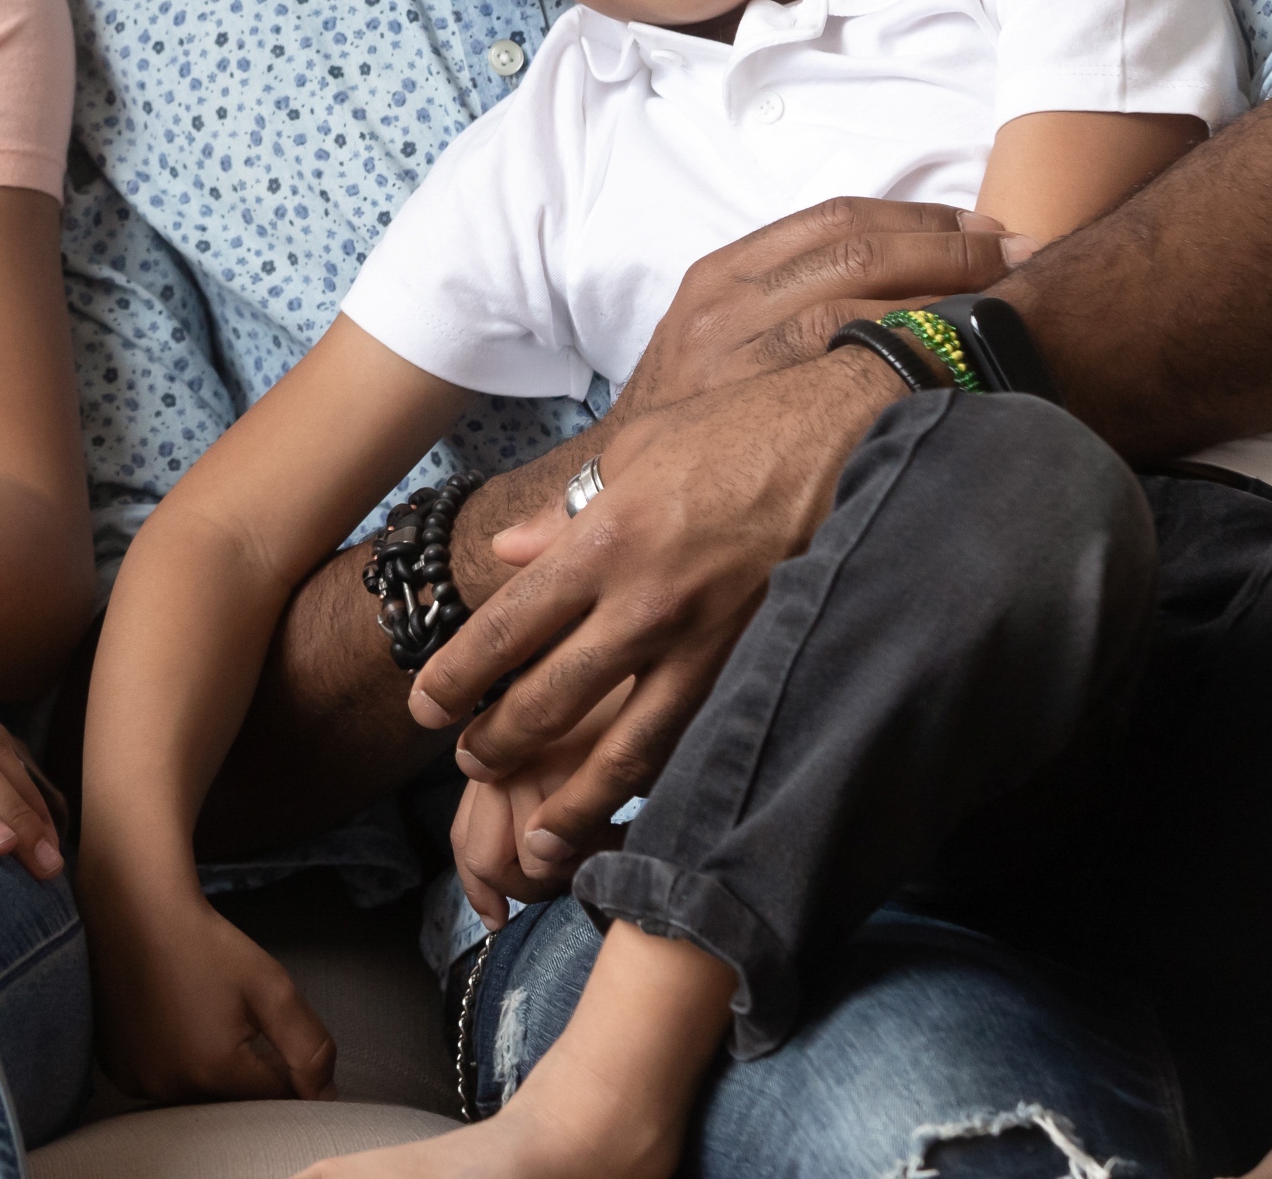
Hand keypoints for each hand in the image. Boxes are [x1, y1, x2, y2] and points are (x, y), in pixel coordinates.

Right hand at [87, 887, 336, 1103]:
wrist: (137, 910)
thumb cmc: (206, 943)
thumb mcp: (272, 987)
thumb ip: (309, 1047)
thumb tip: (323, 1097)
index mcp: (215, 1071)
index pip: (274, 1098)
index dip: (284, 1067)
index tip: (270, 1031)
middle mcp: (171, 1088)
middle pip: (234, 1102)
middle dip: (248, 1072)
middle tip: (237, 1019)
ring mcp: (138, 1082)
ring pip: (198, 1096)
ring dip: (211, 1072)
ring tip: (204, 1018)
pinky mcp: (118, 1071)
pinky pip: (163, 1085)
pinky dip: (177, 1067)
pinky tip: (175, 1027)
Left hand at [415, 349, 905, 891]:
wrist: (847, 440)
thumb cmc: (735, 434)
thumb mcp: (634, 451)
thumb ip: (563, 515)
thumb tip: (509, 556)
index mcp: (603, 542)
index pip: (506, 630)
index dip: (455, 680)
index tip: (424, 710)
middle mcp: (645, 604)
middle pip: (549, 699)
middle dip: (496, 745)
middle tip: (467, 766)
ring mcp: (704, 645)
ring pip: (622, 748)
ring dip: (570, 799)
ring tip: (534, 837)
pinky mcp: (752, 667)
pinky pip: (693, 742)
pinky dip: (656, 786)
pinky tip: (629, 814)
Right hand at [620, 197, 1022, 410]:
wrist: (617, 488)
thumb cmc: (694, 413)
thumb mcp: (719, 333)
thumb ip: (788, 297)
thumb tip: (908, 274)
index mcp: (721, 273)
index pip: (836, 219)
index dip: (921, 217)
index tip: (984, 230)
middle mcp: (724, 304)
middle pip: (855, 250)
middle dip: (949, 248)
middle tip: (1019, 255)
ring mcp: (735, 357)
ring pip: (855, 303)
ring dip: (941, 297)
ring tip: (1006, 304)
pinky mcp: (749, 411)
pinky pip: (846, 370)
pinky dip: (909, 355)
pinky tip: (960, 361)